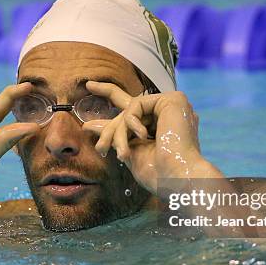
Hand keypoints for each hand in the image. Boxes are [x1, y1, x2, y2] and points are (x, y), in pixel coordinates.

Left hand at [83, 81, 219, 193]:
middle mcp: (167, 113)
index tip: (89, 85)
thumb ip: (114, 135)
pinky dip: (132, 122)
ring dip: (120, 132)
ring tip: (123, 153)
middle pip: (127, 110)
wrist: (177, 178)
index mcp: (161, 125)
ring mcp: (171, 105)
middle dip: (111, 130)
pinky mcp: (172, 100)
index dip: (108, 93)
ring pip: (130, 109)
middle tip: (102, 149)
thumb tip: (89, 124)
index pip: (131, 107)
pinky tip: (142, 136)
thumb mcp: (130, 151)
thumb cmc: (158, 173)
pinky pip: (137, 104)